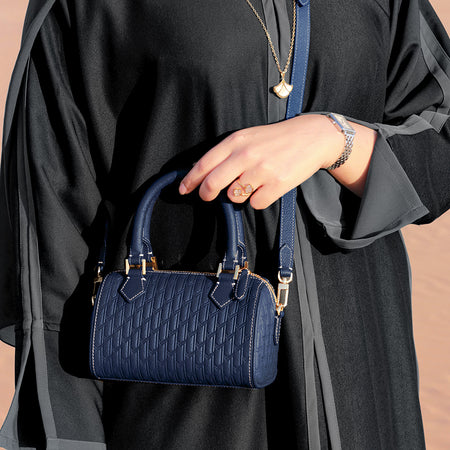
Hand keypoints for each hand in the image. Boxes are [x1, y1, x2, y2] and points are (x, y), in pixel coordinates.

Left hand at [179, 114, 375, 207]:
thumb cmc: (275, 138)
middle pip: (213, 184)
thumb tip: (202, 172)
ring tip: (251, 183)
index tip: (183, 190)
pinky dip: (258, 200)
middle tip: (207, 196)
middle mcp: (246, 155)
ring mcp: (262, 170)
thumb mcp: (247, 137)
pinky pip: (256, 204)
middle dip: (206, 194)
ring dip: (238, 195)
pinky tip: (266, 188)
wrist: (311, 137)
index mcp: (236, 141)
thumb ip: (226, 153)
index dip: (190, 180)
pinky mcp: (277, 184)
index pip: (204, 164)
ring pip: (235, 196)